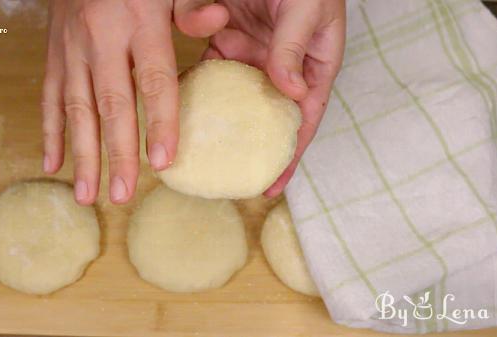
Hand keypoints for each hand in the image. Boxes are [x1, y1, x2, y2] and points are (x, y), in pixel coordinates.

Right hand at [41, 0, 226, 204]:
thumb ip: (192, 6)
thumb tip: (217, 21)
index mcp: (138, 20)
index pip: (153, 79)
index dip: (160, 122)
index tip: (165, 162)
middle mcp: (100, 38)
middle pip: (111, 104)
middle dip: (117, 153)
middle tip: (122, 194)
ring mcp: (71, 48)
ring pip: (76, 109)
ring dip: (82, 154)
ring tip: (88, 195)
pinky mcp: (53, 54)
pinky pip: (49, 97)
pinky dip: (50, 133)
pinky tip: (53, 164)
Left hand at [175, 0, 345, 196]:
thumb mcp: (306, 5)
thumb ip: (293, 44)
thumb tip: (289, 90)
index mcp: (313, 62)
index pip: (304, 117)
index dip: (290, 153)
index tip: (272, 185)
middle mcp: (283, 64)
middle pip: (268, 117)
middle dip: (252, 150)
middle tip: (230, 180)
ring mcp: (253, 52)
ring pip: (236, 100)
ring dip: (222, 127)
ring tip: (203, 159)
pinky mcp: (226, 38)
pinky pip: (211, 72)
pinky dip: (200, 93)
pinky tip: (184, 117)